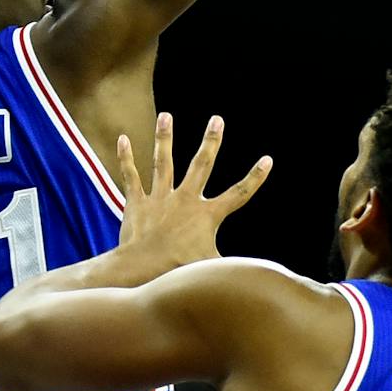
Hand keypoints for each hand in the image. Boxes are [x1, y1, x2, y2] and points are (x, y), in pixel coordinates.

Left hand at [116, 114, 271, 272]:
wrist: (143, 268)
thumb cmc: (179, 271)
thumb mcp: (212, 268)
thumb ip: (233, 267)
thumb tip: (257, 275)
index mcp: (207, 214)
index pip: (238, 193)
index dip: (255, 178)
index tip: (267, 159)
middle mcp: (185, 199)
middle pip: (201, 164)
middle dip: (211, 141)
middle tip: (217, 119)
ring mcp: (160, 198)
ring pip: (164, 161)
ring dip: (165, 137)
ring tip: (166, 115)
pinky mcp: (137, 202)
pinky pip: (131, 175)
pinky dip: (126, 157)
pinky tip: (123, 139)